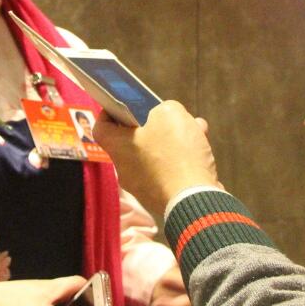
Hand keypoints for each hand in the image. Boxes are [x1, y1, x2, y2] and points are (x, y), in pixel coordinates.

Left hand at [93, 101, 219, 215]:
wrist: (196, 199)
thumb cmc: (176, 154)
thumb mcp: (170, 114)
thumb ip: (164, 109)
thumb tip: (165, 116)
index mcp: (118, 147)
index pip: (101, 128)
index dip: (110, 114)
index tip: (124, 106)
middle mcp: (125, 169)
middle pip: (135, 141)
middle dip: (156, 126)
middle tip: (173, 118)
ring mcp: (143, 188)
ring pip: (156, 156)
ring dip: (174, 142)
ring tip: (196, 130)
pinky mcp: (163, 198)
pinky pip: (169, 174)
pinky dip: (182, 161)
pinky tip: (203, 152)